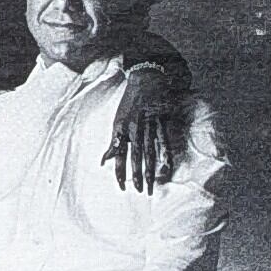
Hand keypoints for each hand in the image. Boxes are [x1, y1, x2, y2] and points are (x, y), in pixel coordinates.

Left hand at [104, 67, 183, 193]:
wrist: (146, 79)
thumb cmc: (129, 102)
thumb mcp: (117, 120)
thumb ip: (113, 142)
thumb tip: (103, 161)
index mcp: (121, 128)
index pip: (119, 154)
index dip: (119, 171)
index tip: (120, 186)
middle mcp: (135, 128)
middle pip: (136, 157)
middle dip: (137, 175)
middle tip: (139, 191)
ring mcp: (150, 125)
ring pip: (149, 152)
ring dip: (150, 170)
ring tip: (151, 186)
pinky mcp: (162, 121)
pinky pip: (165, 141)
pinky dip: (166, 155)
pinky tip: (167, 168)